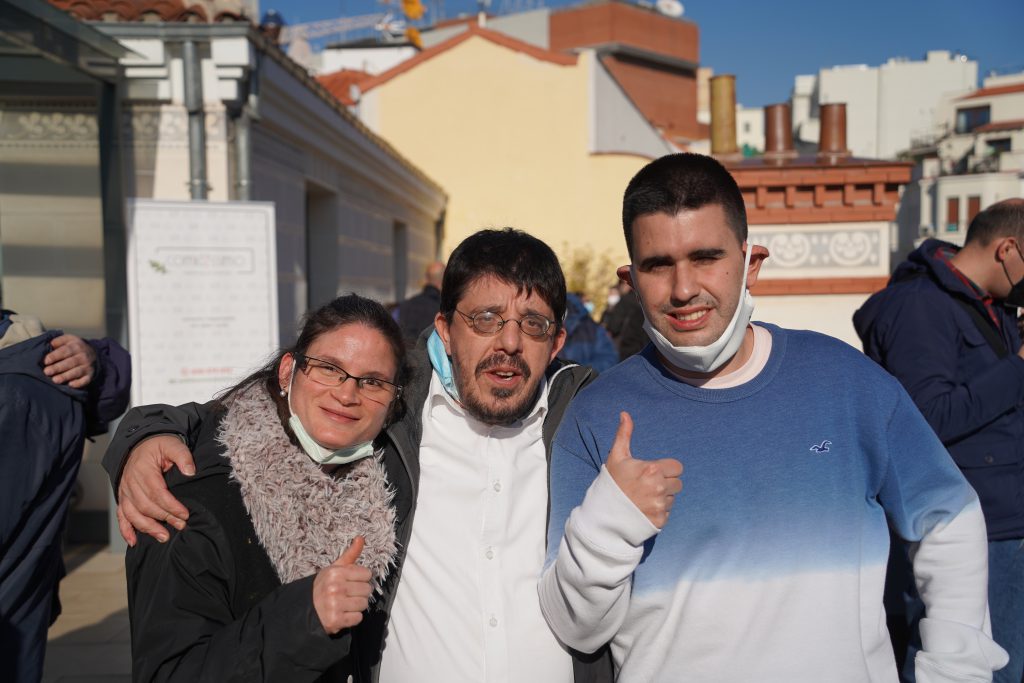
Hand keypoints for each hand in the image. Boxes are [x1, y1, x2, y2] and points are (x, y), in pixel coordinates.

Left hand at [44, 334, 96, 387]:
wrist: (93, 354)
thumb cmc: (74, 348)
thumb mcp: (68, 340)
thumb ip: (58, 341)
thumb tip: (50, 345)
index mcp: (76, 346)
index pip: (65, 351)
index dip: (55, 356)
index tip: (46, 361)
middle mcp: (83, 356)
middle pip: (70, 362)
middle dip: (58, 367)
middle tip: (47, 372)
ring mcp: (87, 366)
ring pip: (77, 372)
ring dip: (66, 376)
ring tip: (55, 380)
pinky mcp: (90, 375)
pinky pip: (85, 380)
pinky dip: (79, 383)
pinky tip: (70, 385)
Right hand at [117, 435, 195, 545]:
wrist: (140, 444)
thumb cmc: (158, 446)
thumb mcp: (173, 444)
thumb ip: (183, 456)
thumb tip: (190, 472)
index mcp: (143, 470)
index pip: (157, 493)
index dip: (171, 506)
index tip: (185, 514)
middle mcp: (130, 483)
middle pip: (146, 506)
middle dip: (164, 518)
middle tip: (181, 525)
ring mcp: (125, 491)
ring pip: (133, 514)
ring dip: (148, 528)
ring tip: (163, 537)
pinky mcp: (123, 497)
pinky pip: (121, 516)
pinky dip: (126, 530)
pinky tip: (133, 541)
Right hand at [313, 537, 372, 634]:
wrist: (306, 609)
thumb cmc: (323, 587)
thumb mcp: (334, 568)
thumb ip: (350, 554)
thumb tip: (361, 538)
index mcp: (335, 573)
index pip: (367, 574)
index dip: (361, 579)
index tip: (352, 582)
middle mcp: (335, 588)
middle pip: (367, 590)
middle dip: (359, 593)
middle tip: (347, 595)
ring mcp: (335, 605)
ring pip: (364, 604)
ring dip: (357, 606)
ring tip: (345, 604)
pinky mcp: (336, 620)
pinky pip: (358, 618)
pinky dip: (353, 618)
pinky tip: (343, 614)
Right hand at [606, 412, 682, 527]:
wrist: (603, 515)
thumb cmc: (611, 483)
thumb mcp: (616, 457)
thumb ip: (624, 434)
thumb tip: (625, 414)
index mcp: (652, 470)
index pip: (677, 467)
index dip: (667, 469)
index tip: (654, 473)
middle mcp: (659, 488)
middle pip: (678, 483)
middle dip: (666, 483)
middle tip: (648, 486)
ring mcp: (660, 505)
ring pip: (672, 498)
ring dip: (662, 497)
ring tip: (644, 498)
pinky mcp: (660, 521)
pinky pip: (667, 512)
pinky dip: (658, 511)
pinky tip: (643, 510)